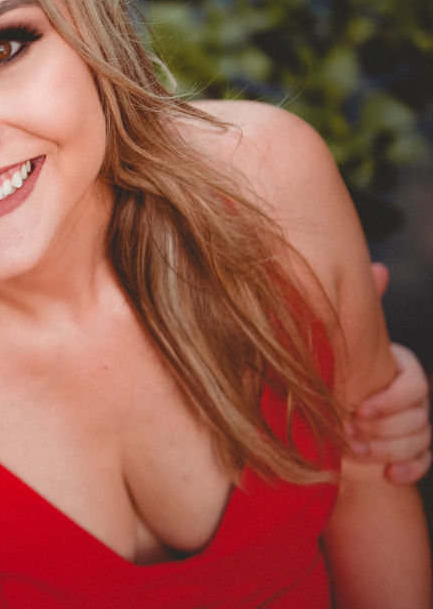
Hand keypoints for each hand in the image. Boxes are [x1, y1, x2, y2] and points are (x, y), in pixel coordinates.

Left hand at [345, 264, 430, 483]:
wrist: (321, 416)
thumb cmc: (329, 374)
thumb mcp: (339, 346)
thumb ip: (356, 314)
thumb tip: (379, 267)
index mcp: (402, 369)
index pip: (417, 384)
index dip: (390, 400)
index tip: (356, 410)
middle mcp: (413, 397)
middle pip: (420, 415)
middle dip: (384, 428)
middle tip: (347, 433)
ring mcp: (414, 424)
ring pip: (421, 438)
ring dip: (388, 448)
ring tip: (352, 450)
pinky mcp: (410, 451)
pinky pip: (424, 462)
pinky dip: (408, 469)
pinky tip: (387, 474)